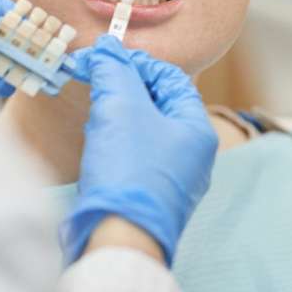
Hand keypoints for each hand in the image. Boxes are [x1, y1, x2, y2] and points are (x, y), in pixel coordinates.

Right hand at [61, 35, 217, 265]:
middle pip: (158, 104)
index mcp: (197, 129)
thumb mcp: (121, 108)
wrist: (118, 241)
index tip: (103, 59)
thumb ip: (115, 72)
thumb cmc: (128, 171)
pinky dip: (115, 145)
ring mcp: (172, 179)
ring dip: (117, 117)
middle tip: (95, 85)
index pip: (171, 78)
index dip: (137, 63)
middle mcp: (192, 155)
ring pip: (144, 131)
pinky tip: (97, 149)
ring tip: (96, 119)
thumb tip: (106, 50)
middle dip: (124, 90)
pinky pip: (134, 158)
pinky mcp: (149, 198)